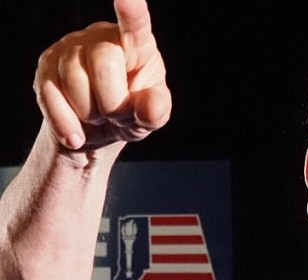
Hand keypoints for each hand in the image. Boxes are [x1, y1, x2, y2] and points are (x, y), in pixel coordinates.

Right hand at [34, 0, 170, 150]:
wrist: (95, 131)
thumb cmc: (131, 115)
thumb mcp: (149, 119)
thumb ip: (155, 112)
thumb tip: (150, 105)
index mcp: (137, 46)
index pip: (136, 26)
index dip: (131, 11)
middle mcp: (101, 37)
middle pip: (104, 63)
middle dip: (113, 103)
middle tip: (117, 115)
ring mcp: (70, 47)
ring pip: (75, 80)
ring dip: (90, 113)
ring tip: (98, 115)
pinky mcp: (45, 65)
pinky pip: (51, 95)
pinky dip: (66, 123)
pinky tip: (77, 133)